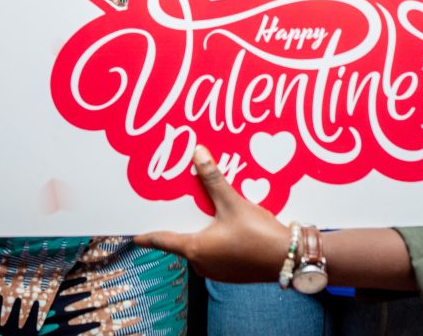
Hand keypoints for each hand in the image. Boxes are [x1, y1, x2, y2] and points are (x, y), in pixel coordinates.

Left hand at [134, 146, 290, 282]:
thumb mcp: (233, 203)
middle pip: (182, 239)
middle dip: (180, 220)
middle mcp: (201, 263)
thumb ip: (213, 179)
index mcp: (195, 249)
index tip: (133, 233)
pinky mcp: (230, 270)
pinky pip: (214, 250)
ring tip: (203, 206)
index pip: (162, 241)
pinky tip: (224, 220)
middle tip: (176, 203)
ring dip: (199, 226)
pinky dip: (213, 235)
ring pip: (199, 244)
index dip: (147, 235)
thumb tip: (198, 152)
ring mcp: (216, 270)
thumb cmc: (258, 235)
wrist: (288, 258)